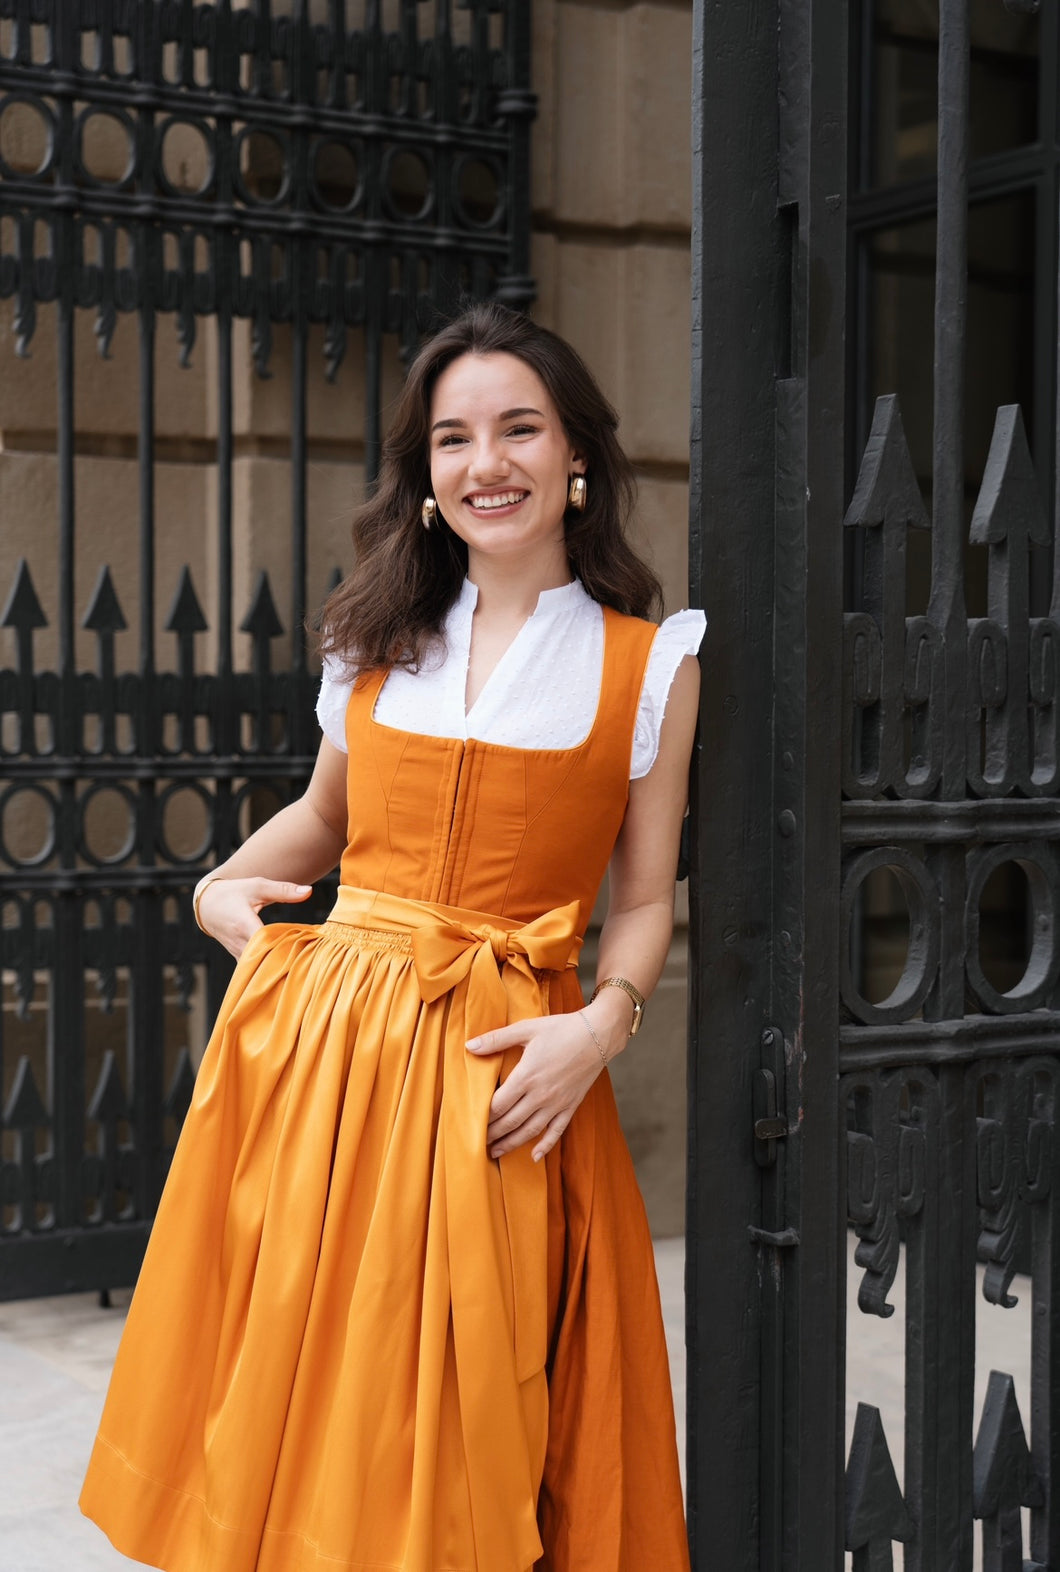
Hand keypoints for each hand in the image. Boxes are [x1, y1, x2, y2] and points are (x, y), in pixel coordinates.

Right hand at [196, 877, 312, 959]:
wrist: (209, 906)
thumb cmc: (235, 893)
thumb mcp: (258, 886)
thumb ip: (283, 890)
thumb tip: (309, 891)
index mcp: (244, 924)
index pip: (266, 942)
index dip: (284, 946)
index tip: (304, 946)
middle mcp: (240, 943)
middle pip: (266, 959)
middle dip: (286, 960)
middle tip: (309, 958)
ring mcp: (238, 954)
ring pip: (261, 967)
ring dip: (279, 966)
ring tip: (302, 964)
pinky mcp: (240, 960)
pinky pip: (256, 969)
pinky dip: (271, 968)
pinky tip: (288, 966)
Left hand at [466, 1010, 613, 1162]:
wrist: (598, 1034)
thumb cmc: (561, 1028)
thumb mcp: (526, 1028)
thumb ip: (496, 1039)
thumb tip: (469, 1046)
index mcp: (526, 1076)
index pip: (498, 1104)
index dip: (482, 1116)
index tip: (470, 1122)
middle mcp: (540, 1094)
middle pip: (510, 1121)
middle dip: (492, 1134)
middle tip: (477, 1142)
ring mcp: (557, 1103)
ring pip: (530, 1131)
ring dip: (511, 1143)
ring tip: (495, 1152)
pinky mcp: (571, 1106)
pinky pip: (557, 1131)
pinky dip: (545, 1146)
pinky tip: (534, 1157)